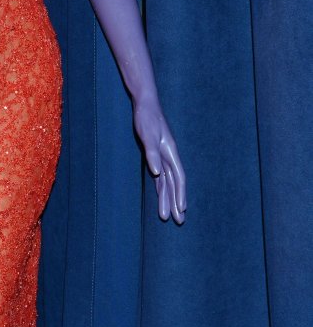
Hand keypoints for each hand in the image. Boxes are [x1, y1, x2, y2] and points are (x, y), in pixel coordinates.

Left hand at [133, 96, 186, 224]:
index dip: (180, 194)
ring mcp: (163, 157)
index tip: (181, 210)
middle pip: (174, 184)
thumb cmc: (146, 118)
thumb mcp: (147, 134)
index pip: (178, 178)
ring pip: (168, 183)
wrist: (145, 104)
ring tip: (169, 216)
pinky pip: (161, 177)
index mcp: (170, 152)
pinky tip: (162, 198)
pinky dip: (162, 189)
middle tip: (178, 221)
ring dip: (168, 199)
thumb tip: (157, 173)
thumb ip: (152, 154)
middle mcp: (169, 157)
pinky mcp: (156, 156)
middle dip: (176, 202)